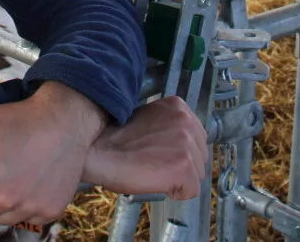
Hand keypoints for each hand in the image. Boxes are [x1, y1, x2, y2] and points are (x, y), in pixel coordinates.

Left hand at [0, 81, 107, 226]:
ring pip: (2, 219)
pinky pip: (27, 219)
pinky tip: (32, 181)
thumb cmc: (16, 119)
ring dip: (3, 203)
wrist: (63, 121)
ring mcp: (29, 207)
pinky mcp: (49, 211)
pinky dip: (27, 205)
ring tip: (15, 174)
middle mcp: (4, 199)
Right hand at [81, 96, 206, 199]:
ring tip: (154, 172)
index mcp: (178, 107)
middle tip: (156, 164)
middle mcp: (186, 121)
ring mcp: (186, 143)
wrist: (98, 149)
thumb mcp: (149, 118)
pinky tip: (157, 182)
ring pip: (197, 175)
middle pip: (200, 156)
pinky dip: (176, 193)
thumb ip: (169, 126)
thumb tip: (178, 144)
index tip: (163, 155)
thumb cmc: (116, 138)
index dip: (180, 152)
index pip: (197, 138)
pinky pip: (191, 191)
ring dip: (179, 179)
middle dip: (183, 165)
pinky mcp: (183, 166)